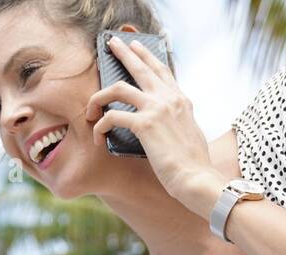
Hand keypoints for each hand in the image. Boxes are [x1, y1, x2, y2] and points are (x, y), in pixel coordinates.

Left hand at [85, 35, 215, 202]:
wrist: (195, 178)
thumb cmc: (192, 165)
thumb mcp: (189, 134)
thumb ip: (177, 122)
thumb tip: (164, 125)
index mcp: (181, 101)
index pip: (161, 71)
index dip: (147, 56)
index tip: (135, 47)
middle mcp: (169, 99)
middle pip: (141, 67)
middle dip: (123, 53)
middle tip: (111, 44)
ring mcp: (157, 108)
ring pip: (118, 88)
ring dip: (98, 96)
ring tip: (89, 107)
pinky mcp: (145, 124)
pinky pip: (111, 117)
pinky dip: (100, 126)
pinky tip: (98, 138)